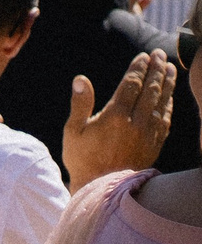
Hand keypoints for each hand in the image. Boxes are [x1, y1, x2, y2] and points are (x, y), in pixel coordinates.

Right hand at [62, 51, 175, 185]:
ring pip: (162, 102)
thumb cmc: (83, 158)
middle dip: (156, 70)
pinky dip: (170, 103)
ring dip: (168, 83)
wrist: (102, 188)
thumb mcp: (73, 131)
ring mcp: (149, 134)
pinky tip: (170, 96)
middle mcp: (135, 123)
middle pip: (151, 90)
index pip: (131, 85)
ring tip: (171, 68)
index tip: (144, 55)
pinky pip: (166, 118)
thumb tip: (81, 79)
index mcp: (115, 116)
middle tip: (160, 55)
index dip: (139, 68)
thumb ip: (80, 103)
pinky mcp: (155, 144)